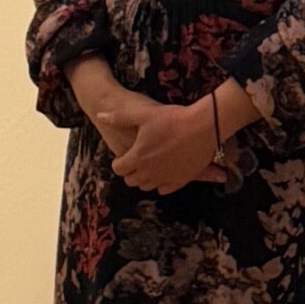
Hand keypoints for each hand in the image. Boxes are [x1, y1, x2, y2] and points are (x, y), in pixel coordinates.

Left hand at [109, 98, 227, 194]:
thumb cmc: (172, 119)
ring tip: (150, 165)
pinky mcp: (181, 181)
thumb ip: (119, 118)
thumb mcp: (142, 115)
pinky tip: (164, 171)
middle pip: (131, 180)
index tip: (125, 156)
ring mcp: (166, 178)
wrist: (204, 126)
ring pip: (147, 186)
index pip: (119, 169)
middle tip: (137, 160)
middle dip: (131, 171)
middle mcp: (149, 172)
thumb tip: (101, 116)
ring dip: (145, 178)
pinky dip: (162, 182)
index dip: (120, 162)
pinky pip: (165, 189)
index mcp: (137, 157)